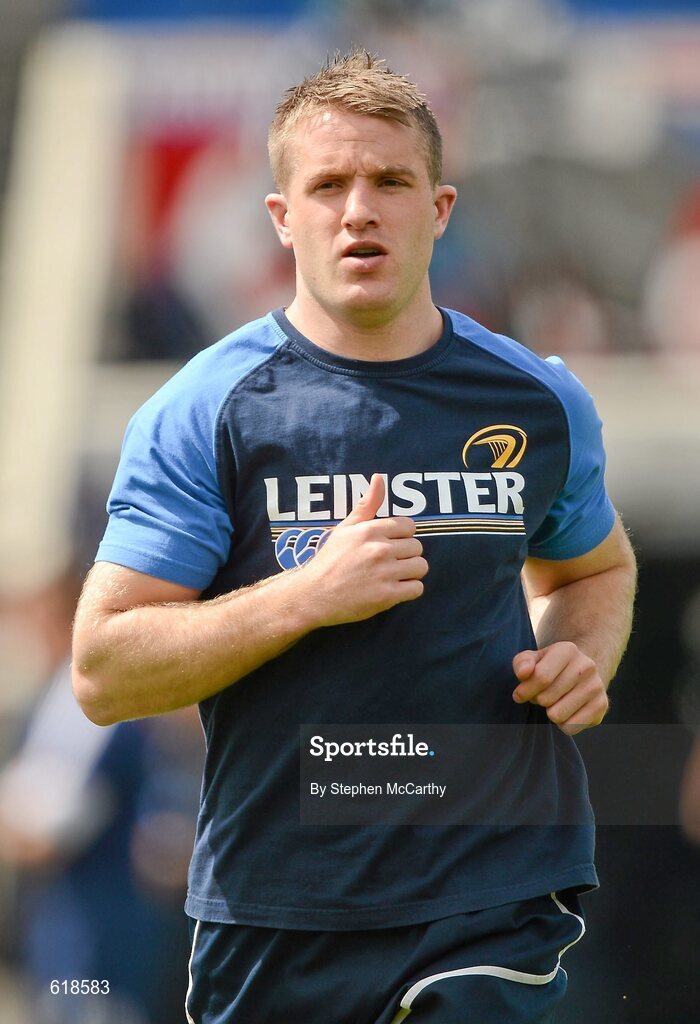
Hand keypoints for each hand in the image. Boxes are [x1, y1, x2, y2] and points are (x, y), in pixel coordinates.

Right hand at [300, 474, 427, 626]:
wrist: (314, 596)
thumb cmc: (329, 561)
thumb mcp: (345, 528)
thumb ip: (366, 504)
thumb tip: (379, 477)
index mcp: (370, 530)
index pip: (409, 526)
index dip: (401, 536)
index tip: (389, 545)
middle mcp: (379, 549)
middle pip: (417, 547)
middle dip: (406, 555)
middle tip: (388, 564)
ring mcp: (384, 573)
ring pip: (420, 567)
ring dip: (410, 573)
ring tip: (392, 577)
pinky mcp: (387, 596)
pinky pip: (417, 589)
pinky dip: (409, 591)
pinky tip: (393, 590)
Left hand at [512, 642, 608, 734]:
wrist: (580, 674)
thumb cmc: (548, 667)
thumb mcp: (532, 659)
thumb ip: (522, 663)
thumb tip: (523, 673)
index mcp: (567, 650)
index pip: (541, 677)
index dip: (524, 691)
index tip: (519, 694)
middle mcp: (586, 666)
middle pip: (546, 698)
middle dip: (537, 700)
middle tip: (541, 695)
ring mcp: (596, 686)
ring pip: (557, 715)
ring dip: (549, 712)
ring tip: (554, 702)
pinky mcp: (602, 706)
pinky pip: (570, 728)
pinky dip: (562, 724)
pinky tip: (566, 712)